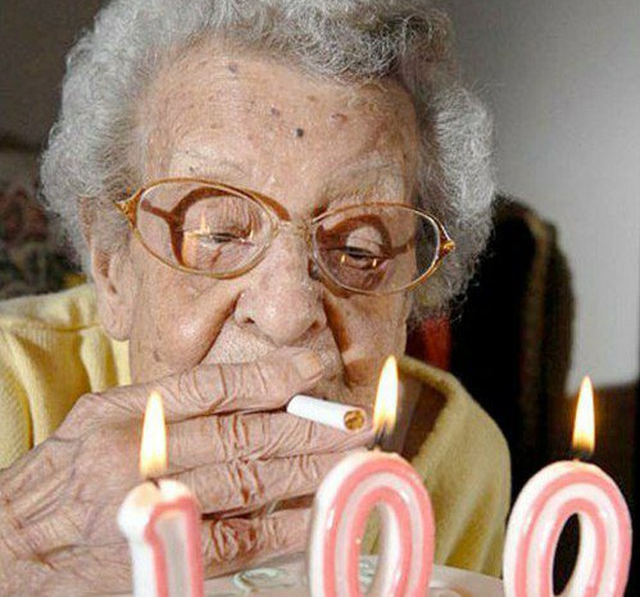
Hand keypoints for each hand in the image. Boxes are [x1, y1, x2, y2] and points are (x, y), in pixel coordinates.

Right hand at [0, 348, 369, 595]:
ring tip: (355, 459)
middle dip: (309, 426)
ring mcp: (152, 506)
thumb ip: (170, 403)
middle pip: (244, 433)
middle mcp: (140, 454)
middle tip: (358, 420)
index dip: (272, 375)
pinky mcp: (162, 553)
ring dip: (310, 471)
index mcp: (128, 411)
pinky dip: (283, 525)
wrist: (14, 544)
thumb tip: (251, 393)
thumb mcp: (104, 415)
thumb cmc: (65, 470)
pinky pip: (236, 538)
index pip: (215, 385)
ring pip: (249, 482)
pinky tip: (320, 511)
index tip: (316, 367)